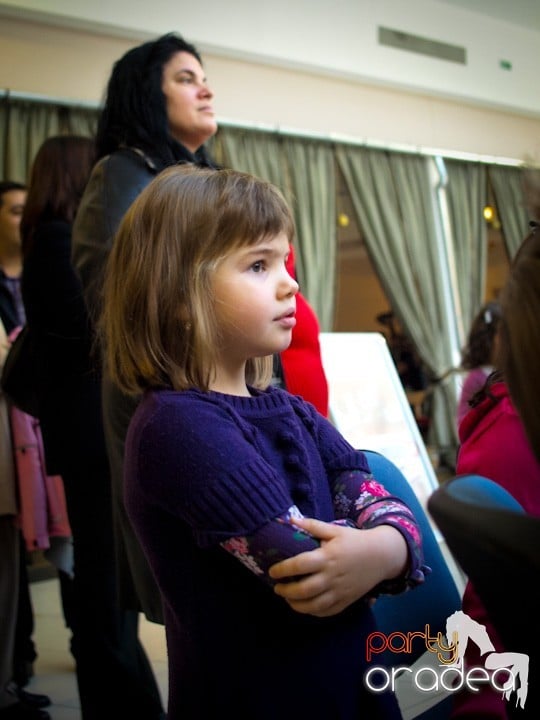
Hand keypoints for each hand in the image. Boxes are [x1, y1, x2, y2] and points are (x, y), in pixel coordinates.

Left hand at [268, 517, 406, 616]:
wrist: (382, 556)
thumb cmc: (355, 541)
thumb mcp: (335, 530)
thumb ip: (312, 526)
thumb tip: (290, 519)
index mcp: (327, 557)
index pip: (300, 565)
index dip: (283, 569)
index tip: (272, 571)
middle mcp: (332, 576)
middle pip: (304, 590)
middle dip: (286, 591)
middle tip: (276, 588)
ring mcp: (340, 591)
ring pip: (314, 606)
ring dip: (297, 605)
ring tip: (287, 599)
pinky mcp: (347, 601)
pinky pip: (327, 612)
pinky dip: (313, 612)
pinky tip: (305, 606)